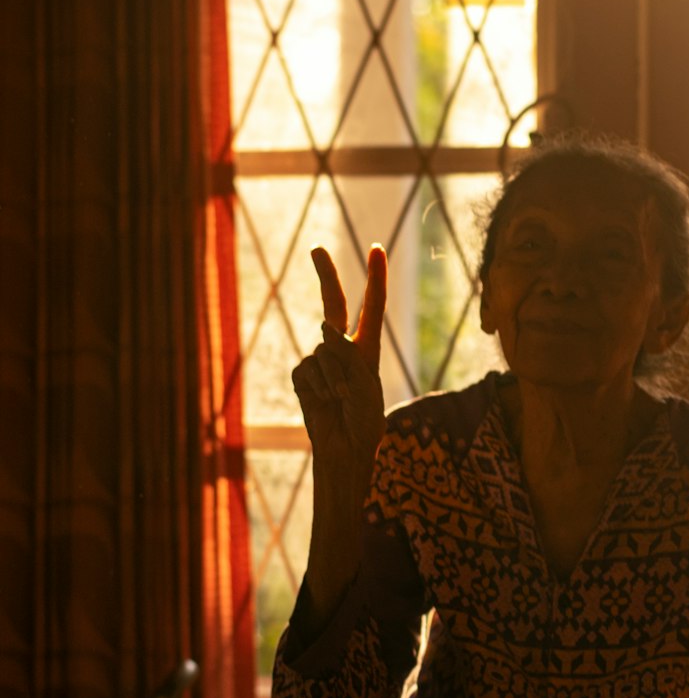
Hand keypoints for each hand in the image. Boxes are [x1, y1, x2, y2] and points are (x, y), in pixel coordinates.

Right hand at [291, 244, 387, 474]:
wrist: (345, 449)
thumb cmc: (364, 419)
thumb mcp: (365, 383)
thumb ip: (347, 352)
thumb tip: (323, 327)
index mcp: (368, 348)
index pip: (372, 307)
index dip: (375, 278)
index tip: (376, 249)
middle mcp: (343, 348)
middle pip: (332, 304)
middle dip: (325, 275)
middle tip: (315, 248)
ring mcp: (319, 360)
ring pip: (324, 352)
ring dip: (336, 380)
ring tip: (343, 402)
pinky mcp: (302, 375)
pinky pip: (308, 369)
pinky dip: (319, 387)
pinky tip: (324, 403)